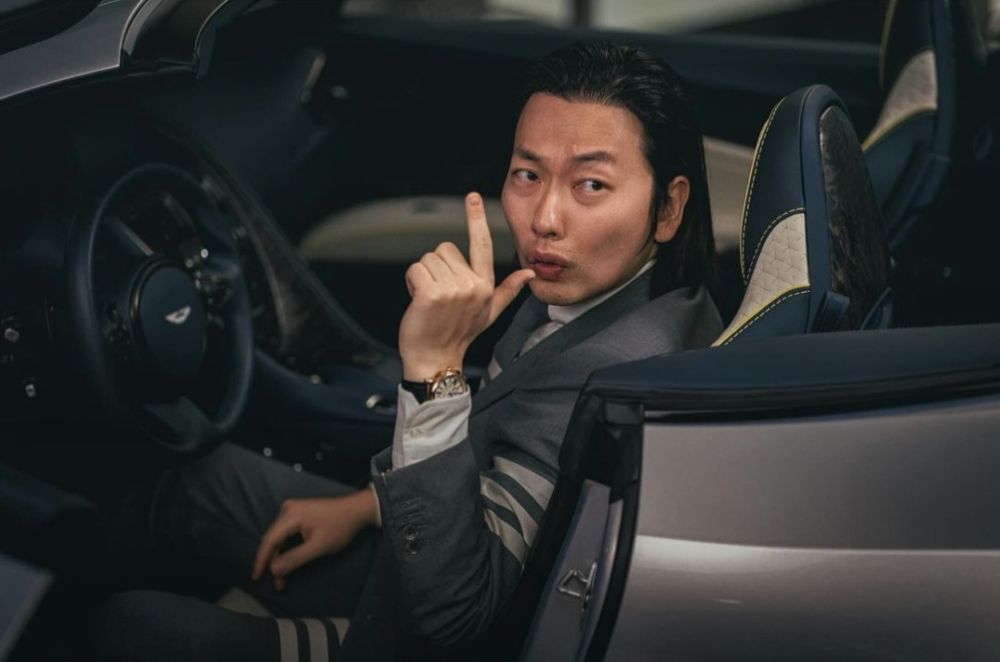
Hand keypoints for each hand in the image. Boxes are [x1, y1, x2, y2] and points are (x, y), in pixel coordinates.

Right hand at [251, 489, 376, 591]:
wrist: (357, 510)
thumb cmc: (340, 527)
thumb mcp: (318, 547)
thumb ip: (295, 558)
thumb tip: (273, 570)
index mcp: (290, 515)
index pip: (269, 540)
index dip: (261, 560)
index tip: (256, 578)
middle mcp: (287, 509)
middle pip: (273, 540)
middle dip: (273, 563)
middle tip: (278, 584)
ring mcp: (292, 510)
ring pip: (279, 538)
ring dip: (280, 558)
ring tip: (283, 579)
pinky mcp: (298, 514)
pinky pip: (286, 534)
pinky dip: (287, 549)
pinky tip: (288, 562)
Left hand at [399, 192, 534, 380]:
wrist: (436, 358)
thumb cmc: (459, 334)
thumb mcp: (489, 313)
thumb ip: (508, 290)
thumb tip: (529, 274)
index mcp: (486, 285)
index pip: (482, 244)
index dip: (476, 218)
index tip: (472, 197)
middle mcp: (473, 285)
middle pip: (444, 249)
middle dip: (435, 268)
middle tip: (438, 295)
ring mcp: (453, 289)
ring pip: (428, 259)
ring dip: (422, 276)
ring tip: (428, 300)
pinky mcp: (433, 293)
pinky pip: (415, 269)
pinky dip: (411, 283)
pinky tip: (418, 302)